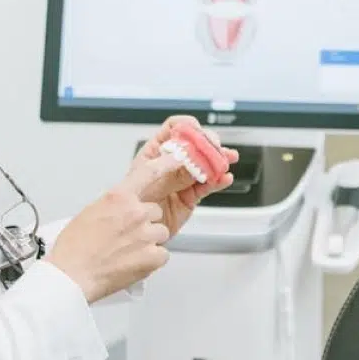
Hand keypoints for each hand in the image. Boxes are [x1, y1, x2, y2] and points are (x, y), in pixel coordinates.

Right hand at [46, 158, 186, 300]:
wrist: (71, 275)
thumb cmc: (74, 248)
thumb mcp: (92, 212)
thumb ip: (115, 206)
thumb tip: (123, 208)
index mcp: (119, 198)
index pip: (148, 173)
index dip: (166, 164)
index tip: (177, 160)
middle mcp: (136, 213)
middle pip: (155, 213)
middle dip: (145, 224)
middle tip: (125, 238)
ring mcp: (146, 234)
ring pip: (160, 234)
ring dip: (149, 242)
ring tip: (126, 252)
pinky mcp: (153, 256)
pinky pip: (162, 255)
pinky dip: (151, 261)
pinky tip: (131, 263)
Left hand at [133, 115, 237, 234]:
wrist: (134, 233)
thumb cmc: (130, 204)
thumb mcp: (150, 182)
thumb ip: (172, 171)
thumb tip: (192, 160)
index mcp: (156, 151)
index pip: (174, 128)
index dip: (187, 126)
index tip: (198, 131)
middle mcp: (171, 162)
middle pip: (195, 144)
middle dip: (208, 143)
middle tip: (216, 148)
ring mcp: (183, 179)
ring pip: (205, 164)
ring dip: (219, 160)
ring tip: (228, 159)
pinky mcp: (191, 196)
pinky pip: (208, 186)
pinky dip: (219, 181)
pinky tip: (225, 178)